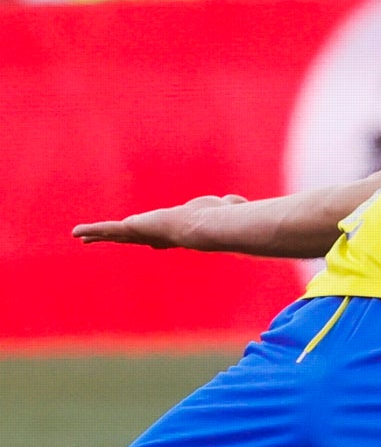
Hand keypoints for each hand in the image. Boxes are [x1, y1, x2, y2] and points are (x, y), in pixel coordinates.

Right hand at [72, 194, 247, 249]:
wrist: (208, 228)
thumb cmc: (221, 219)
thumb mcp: (225, 207)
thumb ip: (231, 205)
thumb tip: (237, 202)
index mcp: (179, 232)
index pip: (163, 238)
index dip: (157, 240)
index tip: (153, 244)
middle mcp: (160, 236)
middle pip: (136, 239)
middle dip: (121, 238)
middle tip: (106, 241)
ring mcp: (145, 235)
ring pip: (118, 236)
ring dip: (99, 235)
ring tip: (81, 236)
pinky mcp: (134, 230)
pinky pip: (109, 230)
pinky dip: (93, 231)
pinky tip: (77, 233)